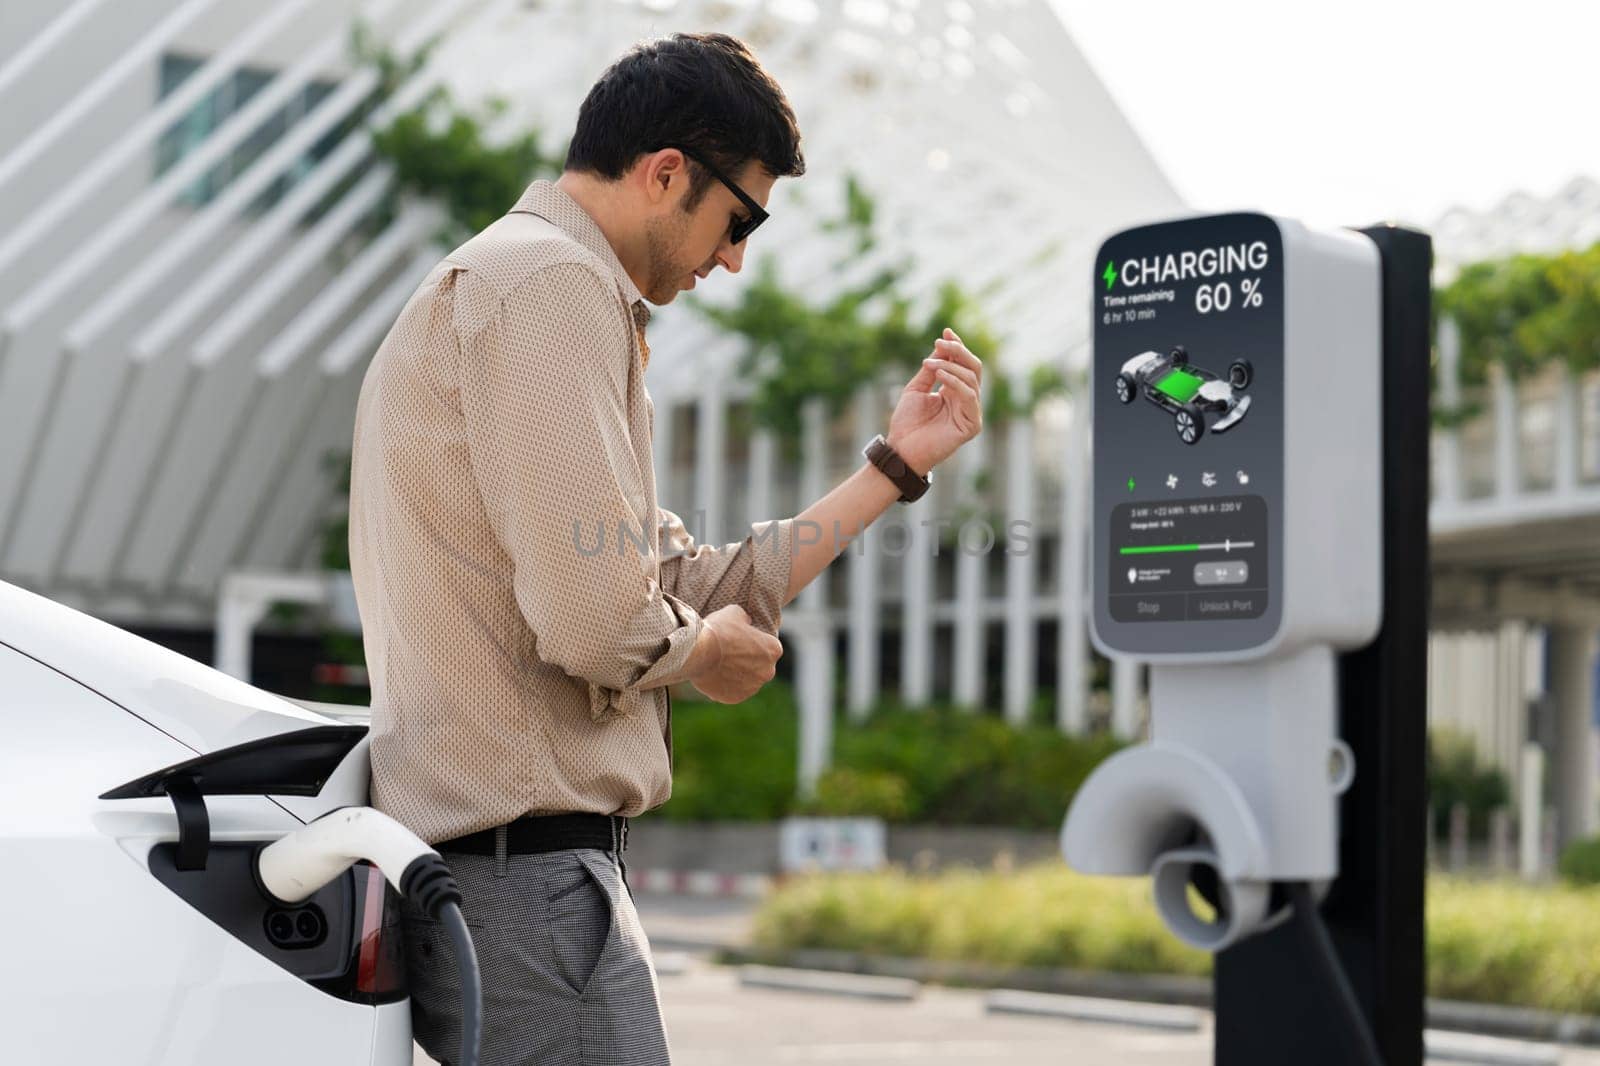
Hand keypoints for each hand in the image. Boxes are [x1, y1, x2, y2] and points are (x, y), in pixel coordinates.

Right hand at [691, 604, 783, 703]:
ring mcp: (752, 688)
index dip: (754, 640)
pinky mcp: (735, 698)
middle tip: (729, 652)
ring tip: (719, 663)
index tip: (740, 639)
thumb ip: (746, 619)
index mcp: (773, 650)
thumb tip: (746, 622)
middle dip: (748, 660)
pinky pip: (732, 690)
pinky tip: (715, 674)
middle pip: (760, 665)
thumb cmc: (718, 630)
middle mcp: (768, 672)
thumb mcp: (735, 612)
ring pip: (747, 680)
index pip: (768, 645)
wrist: (697, 651)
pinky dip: (726, 685)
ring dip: (737, 673)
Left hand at [885, 327, 982, 475]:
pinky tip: (940, 374)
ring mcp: (971, 412)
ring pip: (972, 379)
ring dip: (950, 366)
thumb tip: (943, 345)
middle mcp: (966, 400)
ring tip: (929, 363)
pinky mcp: (972, 425)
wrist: (901, 450)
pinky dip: (955, 382)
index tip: (945, 330)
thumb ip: (932, 369)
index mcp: (954, 391)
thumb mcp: (916, 388)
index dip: (957, 346)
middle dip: (958, 351)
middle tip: (940, 341)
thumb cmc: (907, 423)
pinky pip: (969, 396)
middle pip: (973, 368)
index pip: (963, 364)